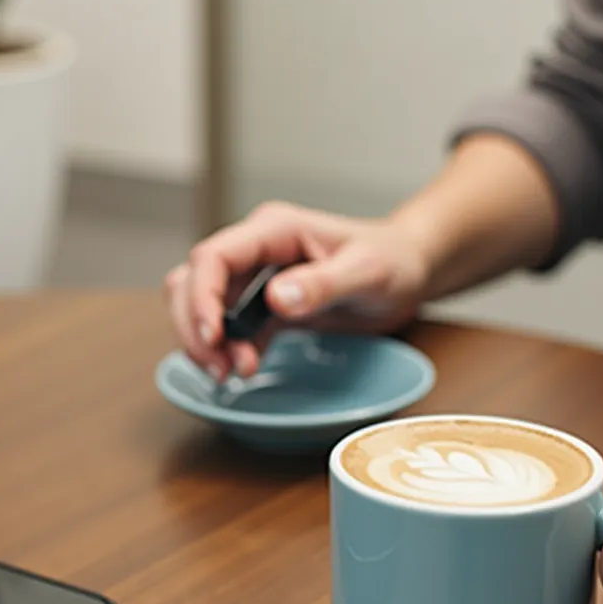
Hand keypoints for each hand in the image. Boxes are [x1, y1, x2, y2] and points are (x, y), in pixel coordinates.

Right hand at [163, 201, 431, 380]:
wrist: (410, 269)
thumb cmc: (394, 261)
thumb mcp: (367, 271)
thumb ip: (323, 284)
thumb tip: (277, 299)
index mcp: (274, 230)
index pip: (213, 257)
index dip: (202, 298)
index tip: (215, 338)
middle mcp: (256, 249)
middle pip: (192, 280)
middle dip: (196, 327)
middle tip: (221, 370)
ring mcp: (256, 276)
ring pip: (201, 303)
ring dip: (204, 340)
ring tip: (233, 373)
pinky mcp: (264, 305)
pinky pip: (226, 324)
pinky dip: (224, 348)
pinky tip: (243, 370)